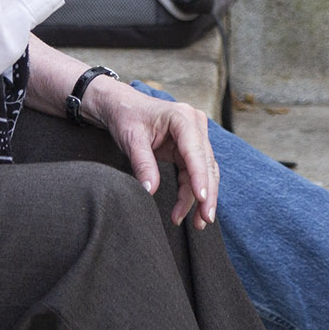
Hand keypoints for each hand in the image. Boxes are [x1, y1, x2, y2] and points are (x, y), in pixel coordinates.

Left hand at [82, 78, 218, 229]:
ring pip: (205, 171)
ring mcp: (194, 136)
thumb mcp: (131, 140)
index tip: (202, 199)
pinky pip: (195, 173)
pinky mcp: (190, 148)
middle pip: (206, 164)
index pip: (195, 150)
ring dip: (201, 198)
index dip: (200, 176)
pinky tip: (189, 212)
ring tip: (197, 223)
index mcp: (182, 117)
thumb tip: (150, 191)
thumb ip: (142, 163)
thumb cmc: (126, 117)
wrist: (122, 106)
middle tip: (204, 220)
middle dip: (206, 193)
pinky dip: (192, 192)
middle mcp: (194, 124)